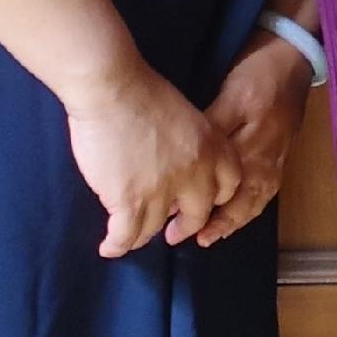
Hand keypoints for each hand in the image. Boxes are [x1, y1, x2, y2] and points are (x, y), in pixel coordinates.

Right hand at [62, 53, 240, 257]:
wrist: (113, 88)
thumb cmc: (143, 93)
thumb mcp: (186, 116)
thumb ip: (190, 146)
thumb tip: (175, 164)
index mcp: (213, 149)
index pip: (227, 187)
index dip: (212, 200)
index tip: (199, 205)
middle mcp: (195, 175)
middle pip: (197, 215)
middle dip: (183, 228)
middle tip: (172, 234)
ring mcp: (163, 192)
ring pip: (155, 228)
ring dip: (142, 236)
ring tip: (131, 238)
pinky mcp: (130, 201)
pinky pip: (126, 235)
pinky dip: (116, 244)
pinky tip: (110, 248)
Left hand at [197, 33, 313, 240]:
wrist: (294, 56)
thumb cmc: (259, 74)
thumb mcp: (231, 97)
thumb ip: (213, 131)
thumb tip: (189, 164)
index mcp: (254, 151)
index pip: (225, 191)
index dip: (201, 210)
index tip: (176, 224)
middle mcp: (267, 162)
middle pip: (242, 204)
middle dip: (218, 224)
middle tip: (192, 239)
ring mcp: (277, 159)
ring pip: (255, 201)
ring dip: (234, 220)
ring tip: (212, 236)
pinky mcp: (280, 152)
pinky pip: (265, 190)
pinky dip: (250, 206)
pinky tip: (239, 213)